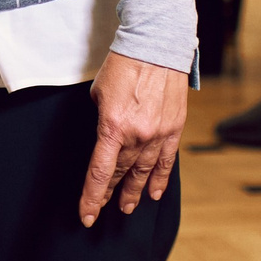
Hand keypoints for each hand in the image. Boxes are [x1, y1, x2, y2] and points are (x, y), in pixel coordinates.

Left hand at [79, 51, 187, 226]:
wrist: (156, 46)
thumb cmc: (123, 65)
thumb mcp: (99, 93)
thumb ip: (102, 119)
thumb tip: (106, 134)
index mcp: (112, 127)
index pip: (100, 172)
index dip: (91, 197)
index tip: (87, 215)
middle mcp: (137, 135)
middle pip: (120, 173)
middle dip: (109, 194)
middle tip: (102, 209)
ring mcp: (158, 134)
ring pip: (143, 172)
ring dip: (134, 191)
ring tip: (127, 207)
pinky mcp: (174, 128)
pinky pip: (167, 161)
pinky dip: (160, 178)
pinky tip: (155, 193)